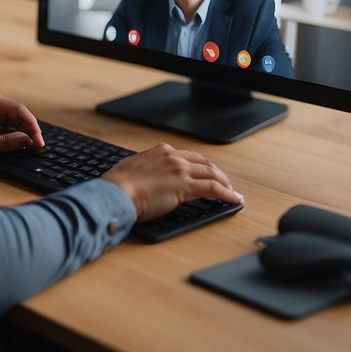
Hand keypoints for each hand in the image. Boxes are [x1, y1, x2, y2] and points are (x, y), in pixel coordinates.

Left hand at [0, 90, 43, 158]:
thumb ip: (5, 143)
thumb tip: (27, 141)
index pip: (19, 110)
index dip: (33, 127)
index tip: (39, 142)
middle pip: (16, 113)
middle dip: (28, 130)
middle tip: (38, 147)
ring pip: (8, 118)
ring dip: (19, 132)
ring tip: (30, 147)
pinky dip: (7, 132)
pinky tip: (15, 144)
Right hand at [102, 143, 243, 219]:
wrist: (117, 192)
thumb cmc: (118, 185)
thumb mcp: (133, 169)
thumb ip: (147, 170)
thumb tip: (149, 179)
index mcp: (160, 151)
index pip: (188, 156)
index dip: (201, 166)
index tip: (206, 173)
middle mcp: (173, 157)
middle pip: (204, 163)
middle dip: (217, 173)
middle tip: (224, 183)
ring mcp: (180, 170)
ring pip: (212, 174)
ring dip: (225, 184)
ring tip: (232, 192)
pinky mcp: (186, 186)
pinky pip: (214, 188)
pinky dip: (227, 193)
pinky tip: (234, 199)